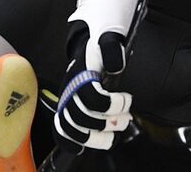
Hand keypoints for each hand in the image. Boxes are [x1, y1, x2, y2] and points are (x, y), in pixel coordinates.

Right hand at [54, 20, 133, 151]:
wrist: (90, 49)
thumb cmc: (101, 48)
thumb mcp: (109, 42)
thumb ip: (112, 50)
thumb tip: (116, 66)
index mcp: (80, 75)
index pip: (93, 97)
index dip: (113, 104)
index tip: (128, 100)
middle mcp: (70, 90)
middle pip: (81, 117)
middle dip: (107, 122)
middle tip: (126, 119)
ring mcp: (67, 101)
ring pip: (71, 128)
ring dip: (95, 137)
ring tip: (114, 135)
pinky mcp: (67, 111)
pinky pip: (62, 131)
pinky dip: (71, 143)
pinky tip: (83, 147)